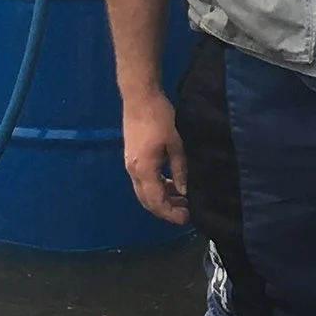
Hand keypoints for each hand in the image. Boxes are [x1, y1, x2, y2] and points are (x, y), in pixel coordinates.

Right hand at [122, 90, 188, 223]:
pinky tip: (170, 183)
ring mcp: (130, 164)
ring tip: (181, 199)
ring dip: (161, 198)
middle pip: (147, 201)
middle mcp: (133, 171)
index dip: (170, 213)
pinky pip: (143, 181)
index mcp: (144, 169)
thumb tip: (184, 191)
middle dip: (165, 210)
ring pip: (144, 192)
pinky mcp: (132, 157)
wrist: (139, 96)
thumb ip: (179, 169)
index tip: (185, 218)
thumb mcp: (175, 143)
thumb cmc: (159, 117)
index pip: (156, 201)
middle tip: (185, 212)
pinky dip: (156, 186)